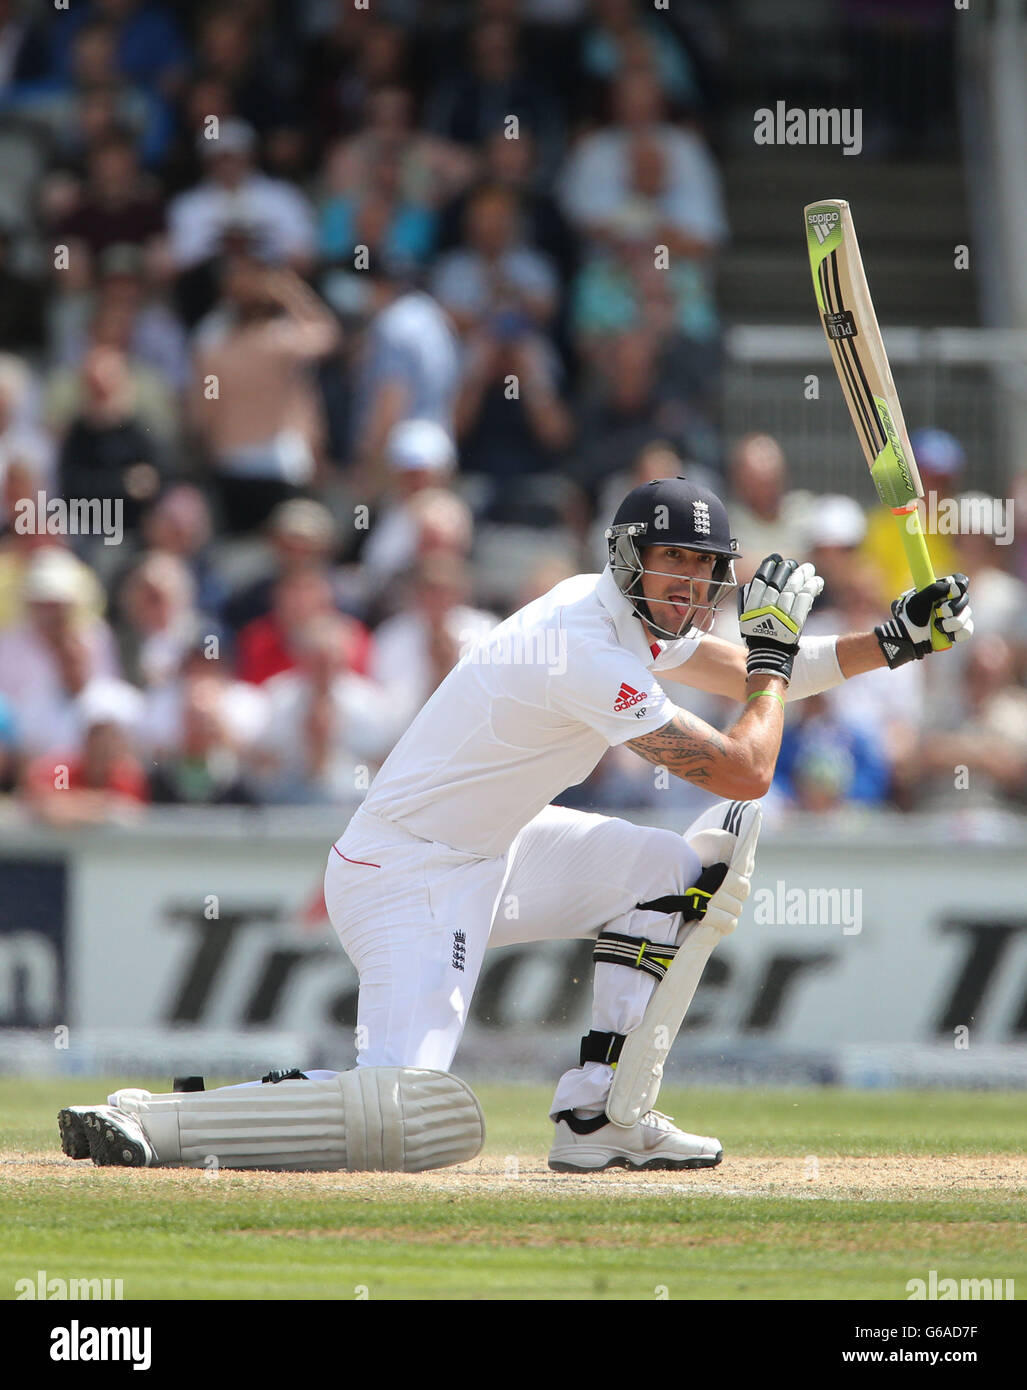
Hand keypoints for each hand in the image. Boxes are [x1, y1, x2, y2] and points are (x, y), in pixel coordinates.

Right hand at [738, 554, 823, 683]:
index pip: (760, 581)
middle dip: (787, 569)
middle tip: (793, 563)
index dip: (769, 567)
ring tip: (808, 568)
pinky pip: (804, 601)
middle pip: (778, 583)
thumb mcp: (748, 619)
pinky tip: (816, 581)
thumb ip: (751, 602)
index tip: (775, 559)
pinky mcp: (795, 623)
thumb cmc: (759, 637)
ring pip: (793, 589)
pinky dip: (811, 589)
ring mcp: (780, 617)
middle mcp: (765, 611)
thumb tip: (758, 583)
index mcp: (752, 608)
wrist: (769, 658)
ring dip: (802, 576)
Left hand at [875, 574, 972, 667]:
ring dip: (951, 622)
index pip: (960, 581)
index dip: (960, 584)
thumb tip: (951, 586)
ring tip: (937, 626)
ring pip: (966, 615)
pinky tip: (945, 634)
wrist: (907, 637)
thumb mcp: (917, 600)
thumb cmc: (910, 615)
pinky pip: (967, 630)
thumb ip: (933, 590)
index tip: (954, 591)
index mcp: (942, 589)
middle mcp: (952, 601)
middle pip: (965, 598)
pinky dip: (957, 634)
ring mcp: (957, 616)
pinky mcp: (958, 630)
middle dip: (952, 607)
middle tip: (938, 612)